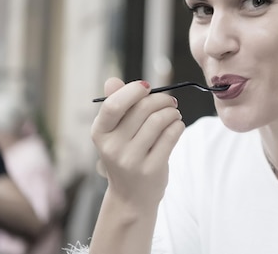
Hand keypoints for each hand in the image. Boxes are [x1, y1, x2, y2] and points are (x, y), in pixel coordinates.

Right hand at [91, 78, 184, 210]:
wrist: (131, 197)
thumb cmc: (125, 155)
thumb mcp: (114, 132)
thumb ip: (115, 105)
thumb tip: (112, 81)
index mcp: (99, 133)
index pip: (113, 105)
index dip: (133, 90)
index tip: (146, 86)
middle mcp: (112, 147)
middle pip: (143, 109)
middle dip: (162, 99)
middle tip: (169, 101)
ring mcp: (131, 160)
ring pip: (160, 120)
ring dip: (172, 112)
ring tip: (174, 114)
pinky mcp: (151, 169)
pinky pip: (171, 136)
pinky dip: (178, 126)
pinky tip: (176, 127)